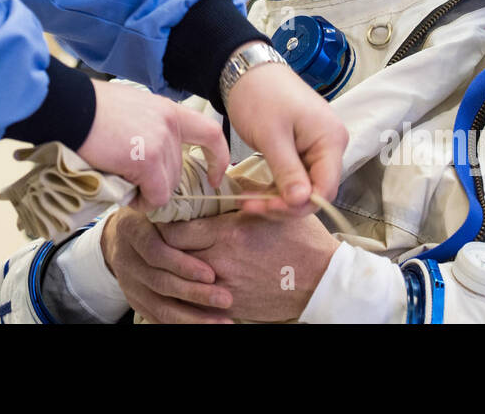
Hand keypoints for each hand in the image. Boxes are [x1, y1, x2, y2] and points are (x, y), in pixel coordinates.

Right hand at [77, 79, 228, 209]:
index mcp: (167, 110)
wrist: (71, 109)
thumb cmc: (90, 109)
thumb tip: (149, 152)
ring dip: (147, 192)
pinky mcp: (147, 160)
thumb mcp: (130, 109)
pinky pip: (156, 195)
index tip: (214, 177)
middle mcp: (170, 124)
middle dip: (159, 182)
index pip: (210, 133)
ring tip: (122, 184)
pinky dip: (143, 202)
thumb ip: (148, 127)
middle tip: (133, 183)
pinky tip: (126, 195)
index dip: (217, 157)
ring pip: (167, 186)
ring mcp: (161, 142)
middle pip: (178, 169)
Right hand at [99, 208, 232, 323]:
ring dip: (193, 318)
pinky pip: (157, 318)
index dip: (182, 264)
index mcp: (131, 229)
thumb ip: (184, 209)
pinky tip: (205, 326)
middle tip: (226, 299)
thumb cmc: (154, 214)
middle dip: (195, 294)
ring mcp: (129, 283)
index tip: (211, 274)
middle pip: (160, 282)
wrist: (121, 235)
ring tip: (223, 321)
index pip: (154, 251)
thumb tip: (229, 207)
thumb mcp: (162, 201)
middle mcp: (126, 259)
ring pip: (160, 307)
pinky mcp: (135, 301)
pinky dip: (182, 325)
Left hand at [156, 210, 340, 322]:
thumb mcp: (271, 208)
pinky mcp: (231, 305)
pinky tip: (195, 275)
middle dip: (165, 244)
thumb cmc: (301, 241)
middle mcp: (220, 263)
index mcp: (228, 235)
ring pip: (182, 278)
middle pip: (171, 255)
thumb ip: (241, 194)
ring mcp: (224, 287)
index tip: (164, 216)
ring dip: (177, 266)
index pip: (174, 230)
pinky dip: (193, 286)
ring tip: (175, 254)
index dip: (164, 222)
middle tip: (162, 234)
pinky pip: (199, 297)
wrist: (322, 281)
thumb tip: (218, 179)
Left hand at [223, 58, 347, 212]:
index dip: (299, 205)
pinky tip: (256, 193)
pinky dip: (276, 187)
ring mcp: (316, 147)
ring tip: (248, 202)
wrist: (247, 71)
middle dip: (285, 204)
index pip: (326, 188)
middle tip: (251, 207)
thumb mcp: (272, 135)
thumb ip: (288, 170)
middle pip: (315, 190)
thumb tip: (301, 202)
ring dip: (277, 198)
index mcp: (330, 140)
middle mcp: (330, 145)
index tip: (268, 208)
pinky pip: (294, 177)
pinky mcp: (302, 149)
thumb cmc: (261, 95)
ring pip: (302, 187)